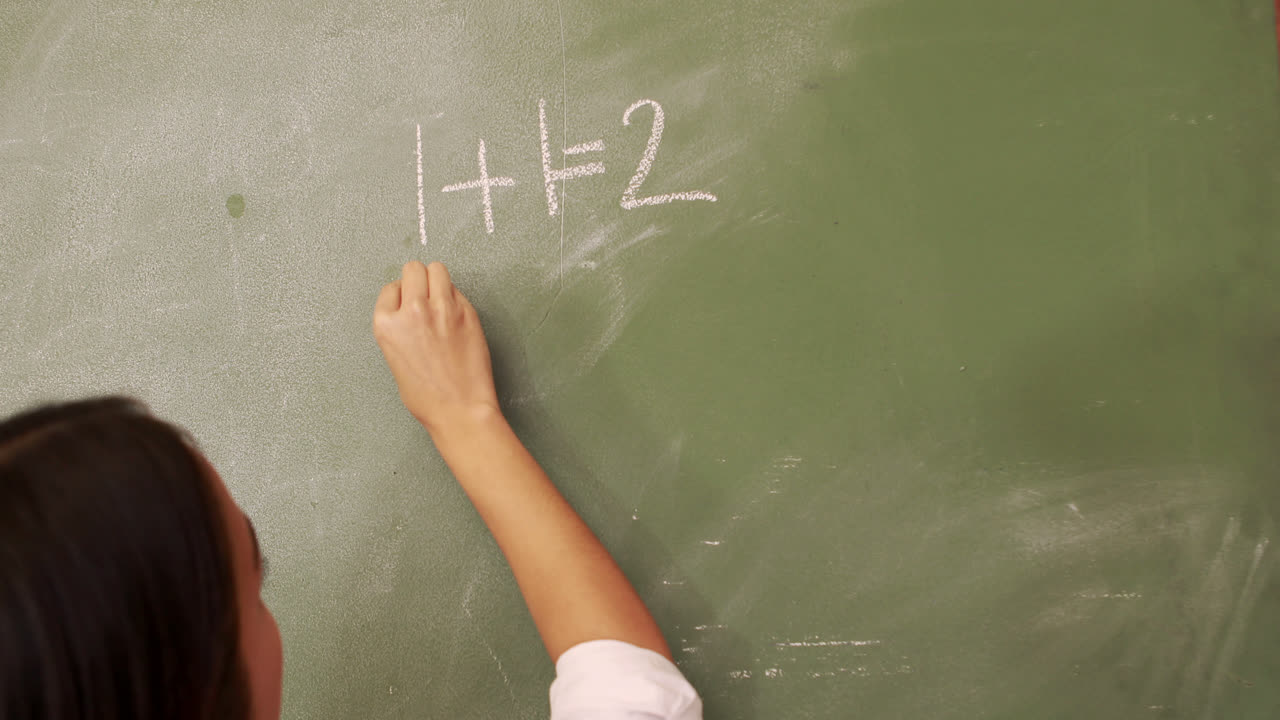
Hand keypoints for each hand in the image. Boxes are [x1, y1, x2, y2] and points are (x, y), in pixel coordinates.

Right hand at [373, 261, 500, 436]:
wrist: (459, 408)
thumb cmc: (427, 395)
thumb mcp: (395, 359)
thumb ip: (399, 328)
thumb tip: (409, 311)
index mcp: (387, 324)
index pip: (390, 288)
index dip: (400, 295)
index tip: (407, 304)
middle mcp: (412, 311)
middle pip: (413, 270)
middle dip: (418, 280)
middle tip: (425, 295)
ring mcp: (441, 309)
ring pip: (437, 269)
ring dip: (437, 280)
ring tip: (441, 298)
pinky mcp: (467, 312)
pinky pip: (457, 290)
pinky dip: (455, 297)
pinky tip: (456, 316)